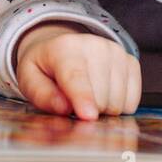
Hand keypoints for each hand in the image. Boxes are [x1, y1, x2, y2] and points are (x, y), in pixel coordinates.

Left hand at [14, 21, 141, 119]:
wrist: (63, 49)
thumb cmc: (46, 68)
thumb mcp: (29, 79)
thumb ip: (42, 95)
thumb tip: (63, 108)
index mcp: (64, 48)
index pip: (76, 77)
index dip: (83, 98)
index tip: (88, 116)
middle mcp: (95, 46)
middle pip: (100, 98)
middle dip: (86, 111)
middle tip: (73, 101)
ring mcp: (116, 53)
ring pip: (118, 103)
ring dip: (103, 110)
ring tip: (87, 96)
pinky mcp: (131, 62)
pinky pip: (132, 102)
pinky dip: (119, 106)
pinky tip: (104, 94)